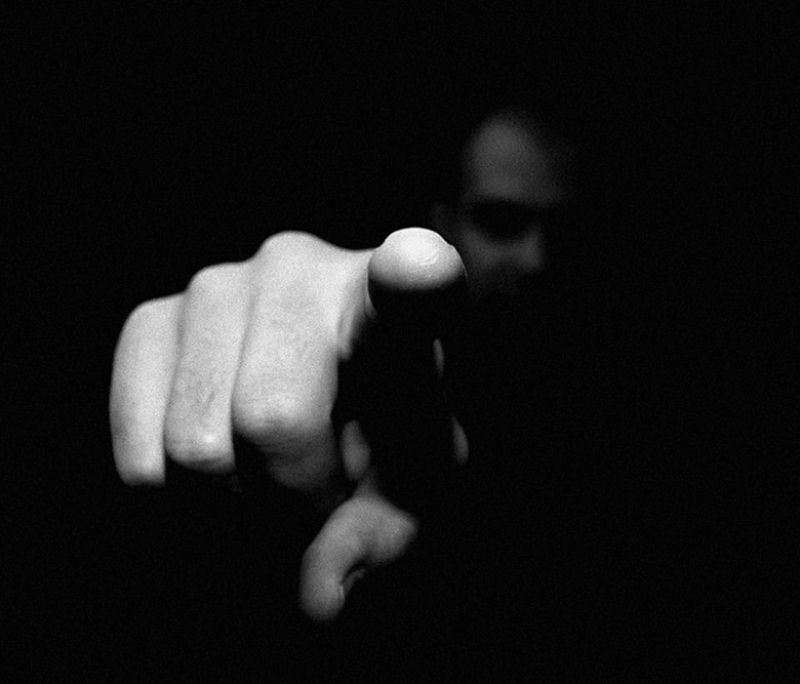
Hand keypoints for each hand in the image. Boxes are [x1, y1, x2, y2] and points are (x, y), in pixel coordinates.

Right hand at [109, 228, 466, 620]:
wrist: (313, 403)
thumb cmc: (376, 443)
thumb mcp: (403, 496)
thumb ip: (376, 540)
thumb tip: (319, 600)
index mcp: (392, 306)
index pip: (413, 283)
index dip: (414, 278)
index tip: (417, 267)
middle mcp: (300, 268)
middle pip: (274, 418)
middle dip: (292, 491)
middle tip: (311, 485)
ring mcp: (216, 284)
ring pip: (196, 444)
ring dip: (233, 497)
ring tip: (266, 468)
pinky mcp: (149, 319)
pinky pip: (141, 452)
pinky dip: (178, 494)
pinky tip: (219, 457)